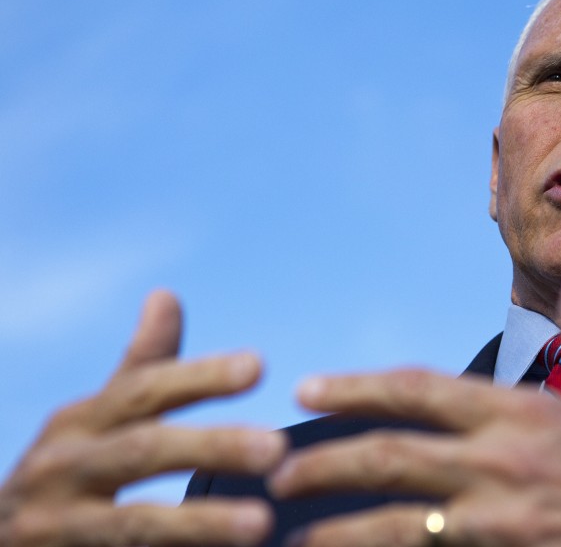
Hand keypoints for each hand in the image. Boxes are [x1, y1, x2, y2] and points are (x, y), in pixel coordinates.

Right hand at [0, 291, 287, 545]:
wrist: (1, 542)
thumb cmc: (65, 475)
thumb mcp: (94, 419)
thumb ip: (140, 368)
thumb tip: (167, 294)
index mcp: (79, 423)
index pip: (143, 390)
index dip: (199, 377)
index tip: (259, 365)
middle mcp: (61, 469)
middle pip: (142, 451)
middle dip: (210, 447)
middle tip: (278, 449)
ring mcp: (53, 528)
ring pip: (134, 525)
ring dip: (200, 524)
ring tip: (262, 523)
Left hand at [268, 262, 560, 545]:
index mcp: (525, 413)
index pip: (422, 389)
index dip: (360, 386)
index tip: (311, 386)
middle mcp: (505, 464)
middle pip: (392, 454)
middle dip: (325, 458)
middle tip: (273, 465)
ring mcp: (505, 522)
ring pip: (399, 521)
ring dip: (338, 526)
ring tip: (292, 531)